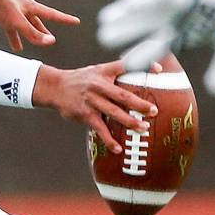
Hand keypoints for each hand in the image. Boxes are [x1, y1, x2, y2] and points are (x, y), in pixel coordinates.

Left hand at [0, 0, 78, 51]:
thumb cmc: (0, 4)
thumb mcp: (19, 22)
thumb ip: (33, 33)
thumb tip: (51, 42)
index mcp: (29, 8)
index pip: (52, 15)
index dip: (64, 19)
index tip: (76, 21)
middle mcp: (19, 8)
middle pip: (33, 23)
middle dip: (40, 32)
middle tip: (47, 39)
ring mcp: (5, 9)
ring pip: (13, 26)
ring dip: (16, 36)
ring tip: (18, 48)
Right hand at [33, 61, 157, 153]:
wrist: (55, 87)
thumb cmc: (82, 79)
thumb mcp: (98, 70)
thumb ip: (118, 71)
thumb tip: (146, 70)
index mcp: (103, 73)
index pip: (124, 66)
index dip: (141, 65)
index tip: (159, 69)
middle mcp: (98, 86)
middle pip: (121, 95)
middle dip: (138, 103)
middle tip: (153, 111)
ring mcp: (91, 101)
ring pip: (113, 112)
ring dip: (129, 121)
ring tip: (143, 128)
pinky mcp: (84, 114)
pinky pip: (99, 128)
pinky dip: (109, 139)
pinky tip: (118, 148)